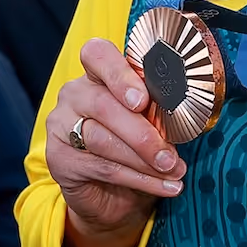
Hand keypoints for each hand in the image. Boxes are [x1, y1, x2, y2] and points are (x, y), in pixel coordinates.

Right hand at [45, 38, 186, 246]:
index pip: (97, 54)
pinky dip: (140, 179)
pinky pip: (103, 168)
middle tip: (171, 154)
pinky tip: (164, 186)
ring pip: (103, 140)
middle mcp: (74, 94)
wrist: (111, 192)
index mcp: (98, 74)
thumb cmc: (135, 145)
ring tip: (174, 171)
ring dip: (145, 160)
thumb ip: (156, 109)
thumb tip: (186, 114)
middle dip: (143, 133)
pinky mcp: (59, 159)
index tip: (142, 100)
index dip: (119, 74)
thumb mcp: (149, 121)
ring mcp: (61, 126)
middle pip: (104, 105)